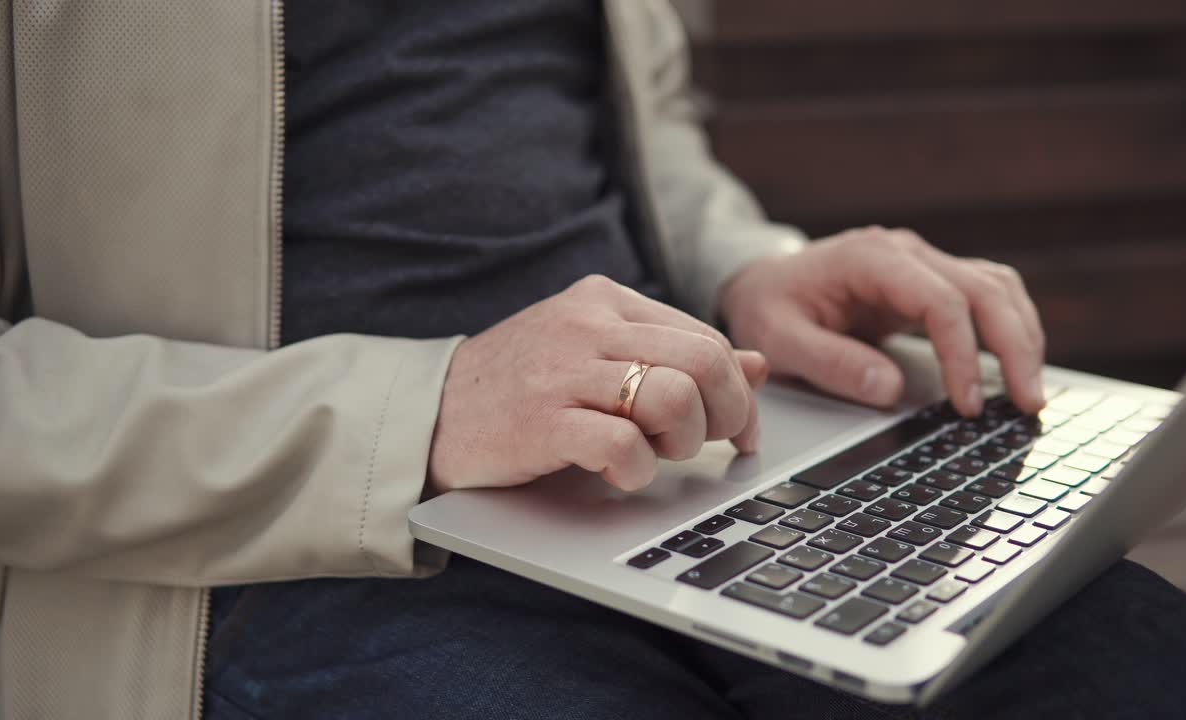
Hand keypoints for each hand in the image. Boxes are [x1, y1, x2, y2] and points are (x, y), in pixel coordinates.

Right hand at [428, 275, 767, 492]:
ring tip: (654, 454)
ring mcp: (563, 371)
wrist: (427, 413)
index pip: (707, 337)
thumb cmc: (520, 387)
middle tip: (711, 447)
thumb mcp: (596, 354)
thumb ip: (673, 353)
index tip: (741, 430)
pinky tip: (619, 472)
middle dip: (727, 417)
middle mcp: (589, 325)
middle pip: (706, 363)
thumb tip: (757, 364)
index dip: (740, 391)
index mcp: (605, 300)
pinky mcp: (541, 420)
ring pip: (675, 399)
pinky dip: (638, 469)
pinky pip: (624, 444)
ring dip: (683, 443)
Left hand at [719, 227, 1045, 416]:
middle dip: (1015, 348)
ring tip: (1030, 394)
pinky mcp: (932, 283)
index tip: (967, 403)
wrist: (764, 281)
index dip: (962, 353)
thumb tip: (889, 390)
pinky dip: (1010, 331)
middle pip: (985, 289)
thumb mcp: (779, 338)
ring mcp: (923, 264)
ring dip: (1023, 339)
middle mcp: (906, 253)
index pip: (940, 300)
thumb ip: (830, 362)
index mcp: (870, 258)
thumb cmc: (769, 307)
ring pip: (998, 289)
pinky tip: (1017, 368)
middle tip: (1028, 404)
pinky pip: (988, 298)